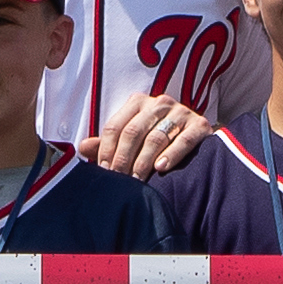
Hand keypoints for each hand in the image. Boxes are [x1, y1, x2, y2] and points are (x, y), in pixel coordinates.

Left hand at [86, 90, 213, 176]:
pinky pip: (184, 140)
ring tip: (137, 181)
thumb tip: (82, 147)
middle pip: (133, 132)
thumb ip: (109, 143)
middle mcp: (159, 103)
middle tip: (119, 180)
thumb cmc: (157, 138)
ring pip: (156, 137)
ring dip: (144, 161)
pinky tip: (161, 168)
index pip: (115, 126)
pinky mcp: (200, 124)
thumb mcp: (132, 137)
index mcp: (138, 102)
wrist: (196, 136)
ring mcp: (181, 112)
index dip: (106, 149)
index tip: (103, 171)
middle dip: (123, 159)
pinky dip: (172, 154)